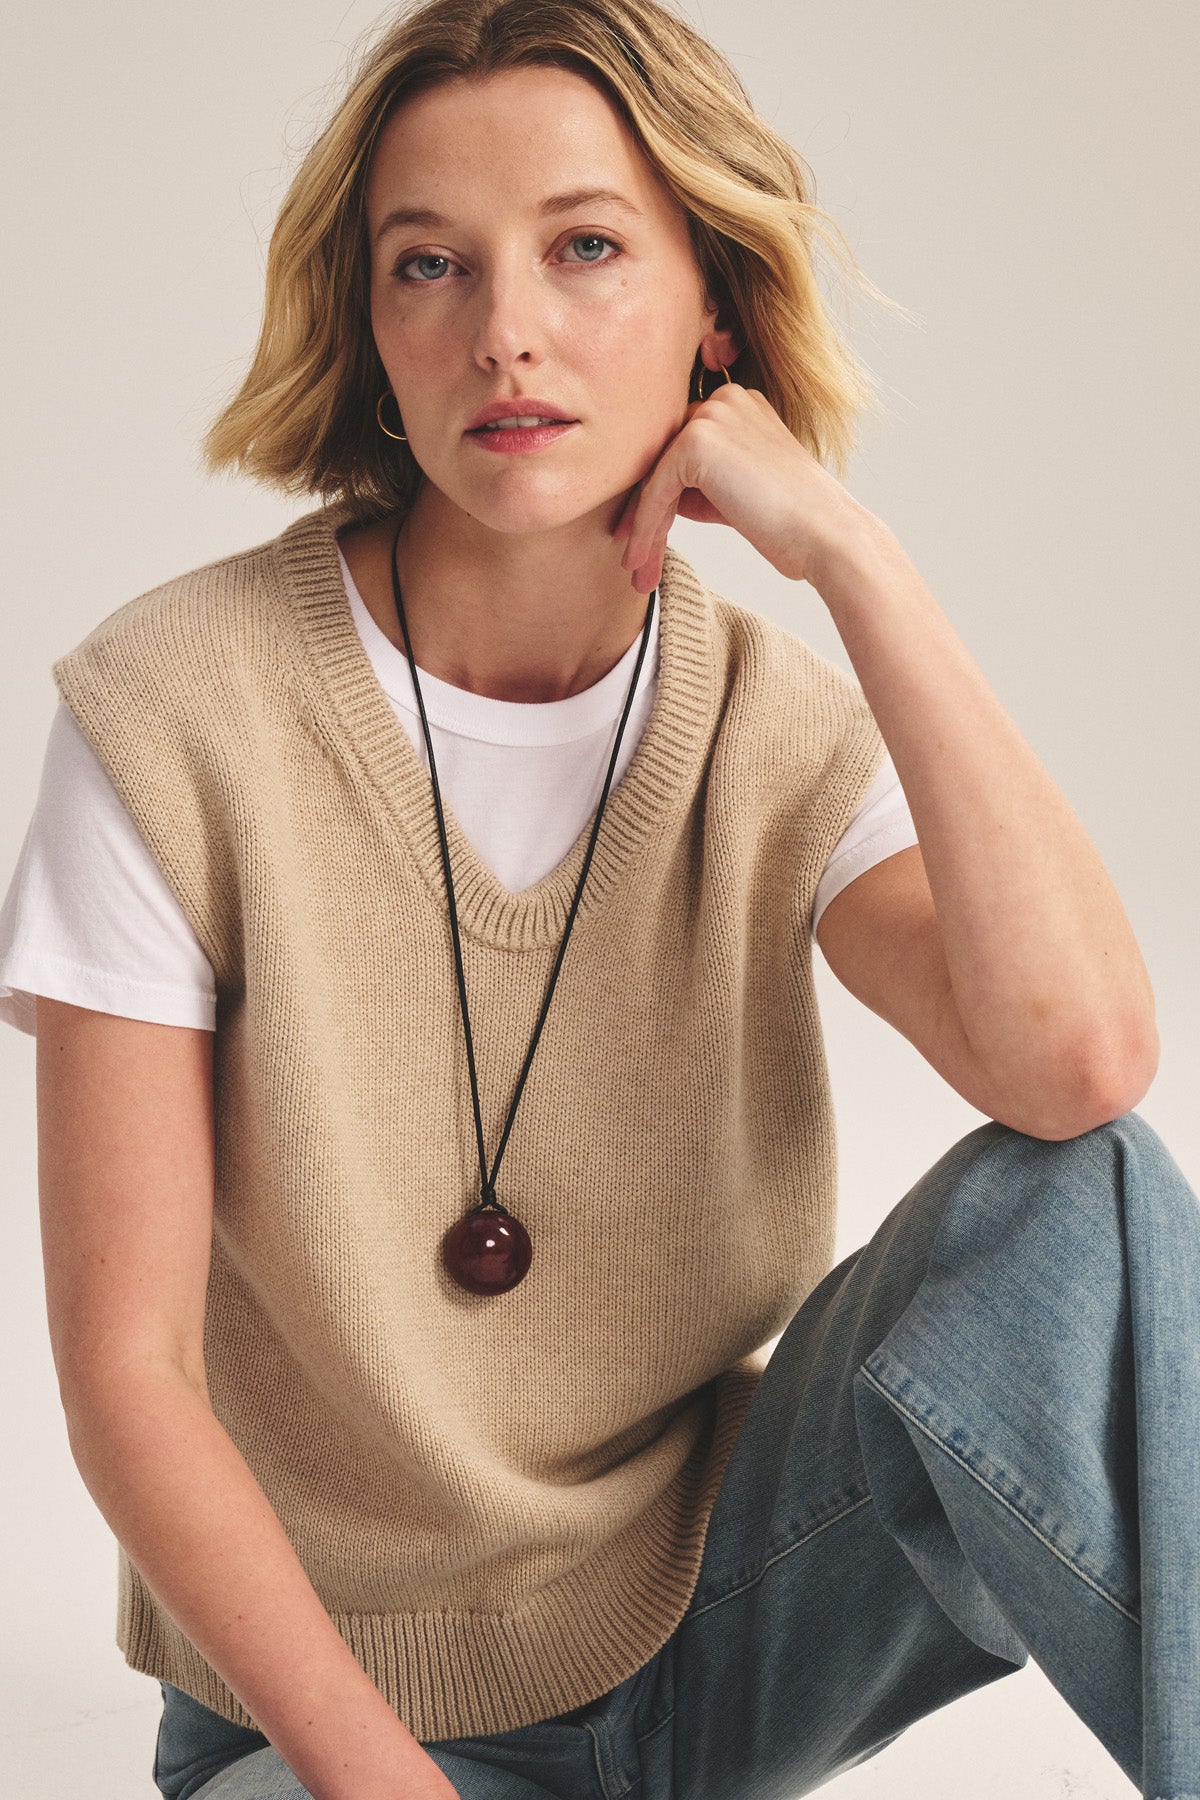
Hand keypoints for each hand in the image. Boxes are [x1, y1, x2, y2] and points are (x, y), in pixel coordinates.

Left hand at [612, 380, 864, 593]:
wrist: (827, 535)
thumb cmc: (791, 525)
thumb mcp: (735, 495)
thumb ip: (697, 485)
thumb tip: (651, 496)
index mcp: (738, 405)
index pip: (678, 448)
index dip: (654, 496)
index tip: (640, 540)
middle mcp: (723, 400)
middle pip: (660, 460)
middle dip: (643, 515)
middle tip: (634, 562)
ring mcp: (710, 415)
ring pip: (654, 478)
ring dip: (641, 529)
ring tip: (637, 573)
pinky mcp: (697, 441)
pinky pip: (655, 490)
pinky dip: (645, 529)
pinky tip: (641, 562)